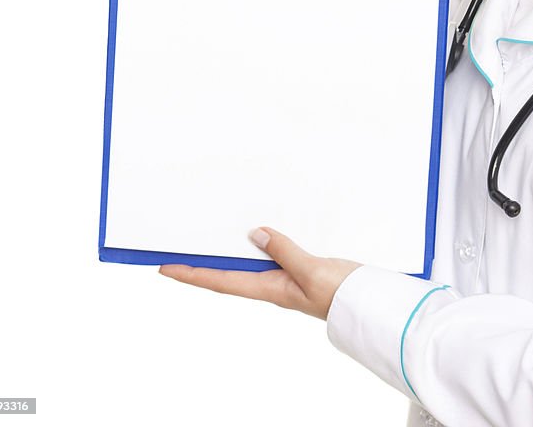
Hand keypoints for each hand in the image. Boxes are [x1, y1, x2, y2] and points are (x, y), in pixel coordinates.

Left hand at [158, 227, 361, 320]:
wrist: (367, 303)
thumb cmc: (340, 294)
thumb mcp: (310, 270)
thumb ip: (283, 251)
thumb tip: (255, 233)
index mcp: (268, 288)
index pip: (220, 281)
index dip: (192, 274)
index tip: (166, 267)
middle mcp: (271, 283)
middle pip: (229, 271)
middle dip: (205, 260)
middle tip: (182, 245)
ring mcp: (286, 276)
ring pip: (250, 260)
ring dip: (231, 248)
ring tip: (212, 232)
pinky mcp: (301, 267)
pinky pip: (273, 251)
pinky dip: (262, 240)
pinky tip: (262, 229)